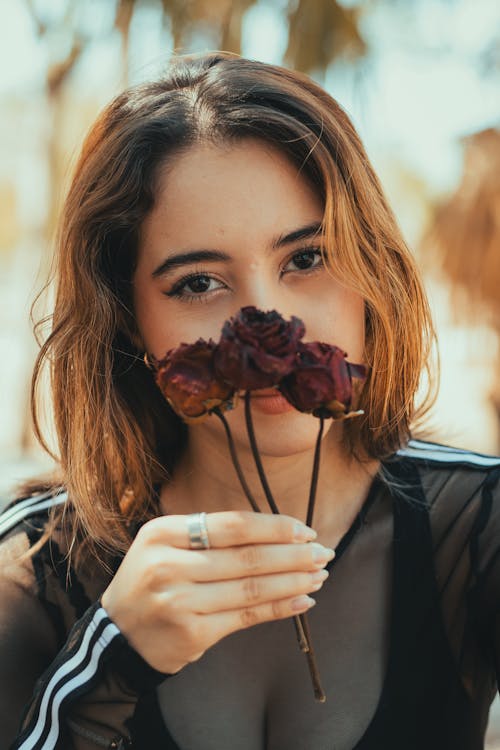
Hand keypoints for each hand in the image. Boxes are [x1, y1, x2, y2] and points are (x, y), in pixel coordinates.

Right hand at [101, 511, 333, 672]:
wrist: (118, 633)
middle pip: (247, 556)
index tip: (304, 530)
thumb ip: (209, 535)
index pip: (232, 525)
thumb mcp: (165, 543)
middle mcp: (169, 565)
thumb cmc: (151, 579)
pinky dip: (279, 608)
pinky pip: (246, 617)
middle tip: (323, 552)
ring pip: (251, 587)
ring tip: (319, 575)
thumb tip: (277, 533)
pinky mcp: (192, 634)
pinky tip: (302, 600)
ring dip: (293, 581)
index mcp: (163, 533)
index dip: (274, 527)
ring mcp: (179, 602)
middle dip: (293, 554)